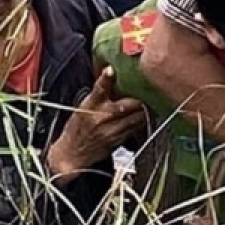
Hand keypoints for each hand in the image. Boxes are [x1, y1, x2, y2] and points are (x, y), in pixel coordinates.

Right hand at [47, 69, 146, 183]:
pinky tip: (145, 116)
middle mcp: (102, 117)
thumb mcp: (84, 105)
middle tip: (149, 88)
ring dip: (147, 109)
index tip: (111, 70)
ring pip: (138, 116)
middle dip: (142, 96)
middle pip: (131, 103)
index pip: (99, 89)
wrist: (72, 154)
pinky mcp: (119, 140)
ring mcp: (112, 130)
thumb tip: (112, 70)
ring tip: (152, 101)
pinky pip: (137, 128)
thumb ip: (100, 91)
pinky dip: (143, 120)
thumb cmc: (78, 127)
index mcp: (91, 105)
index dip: (106, 78)